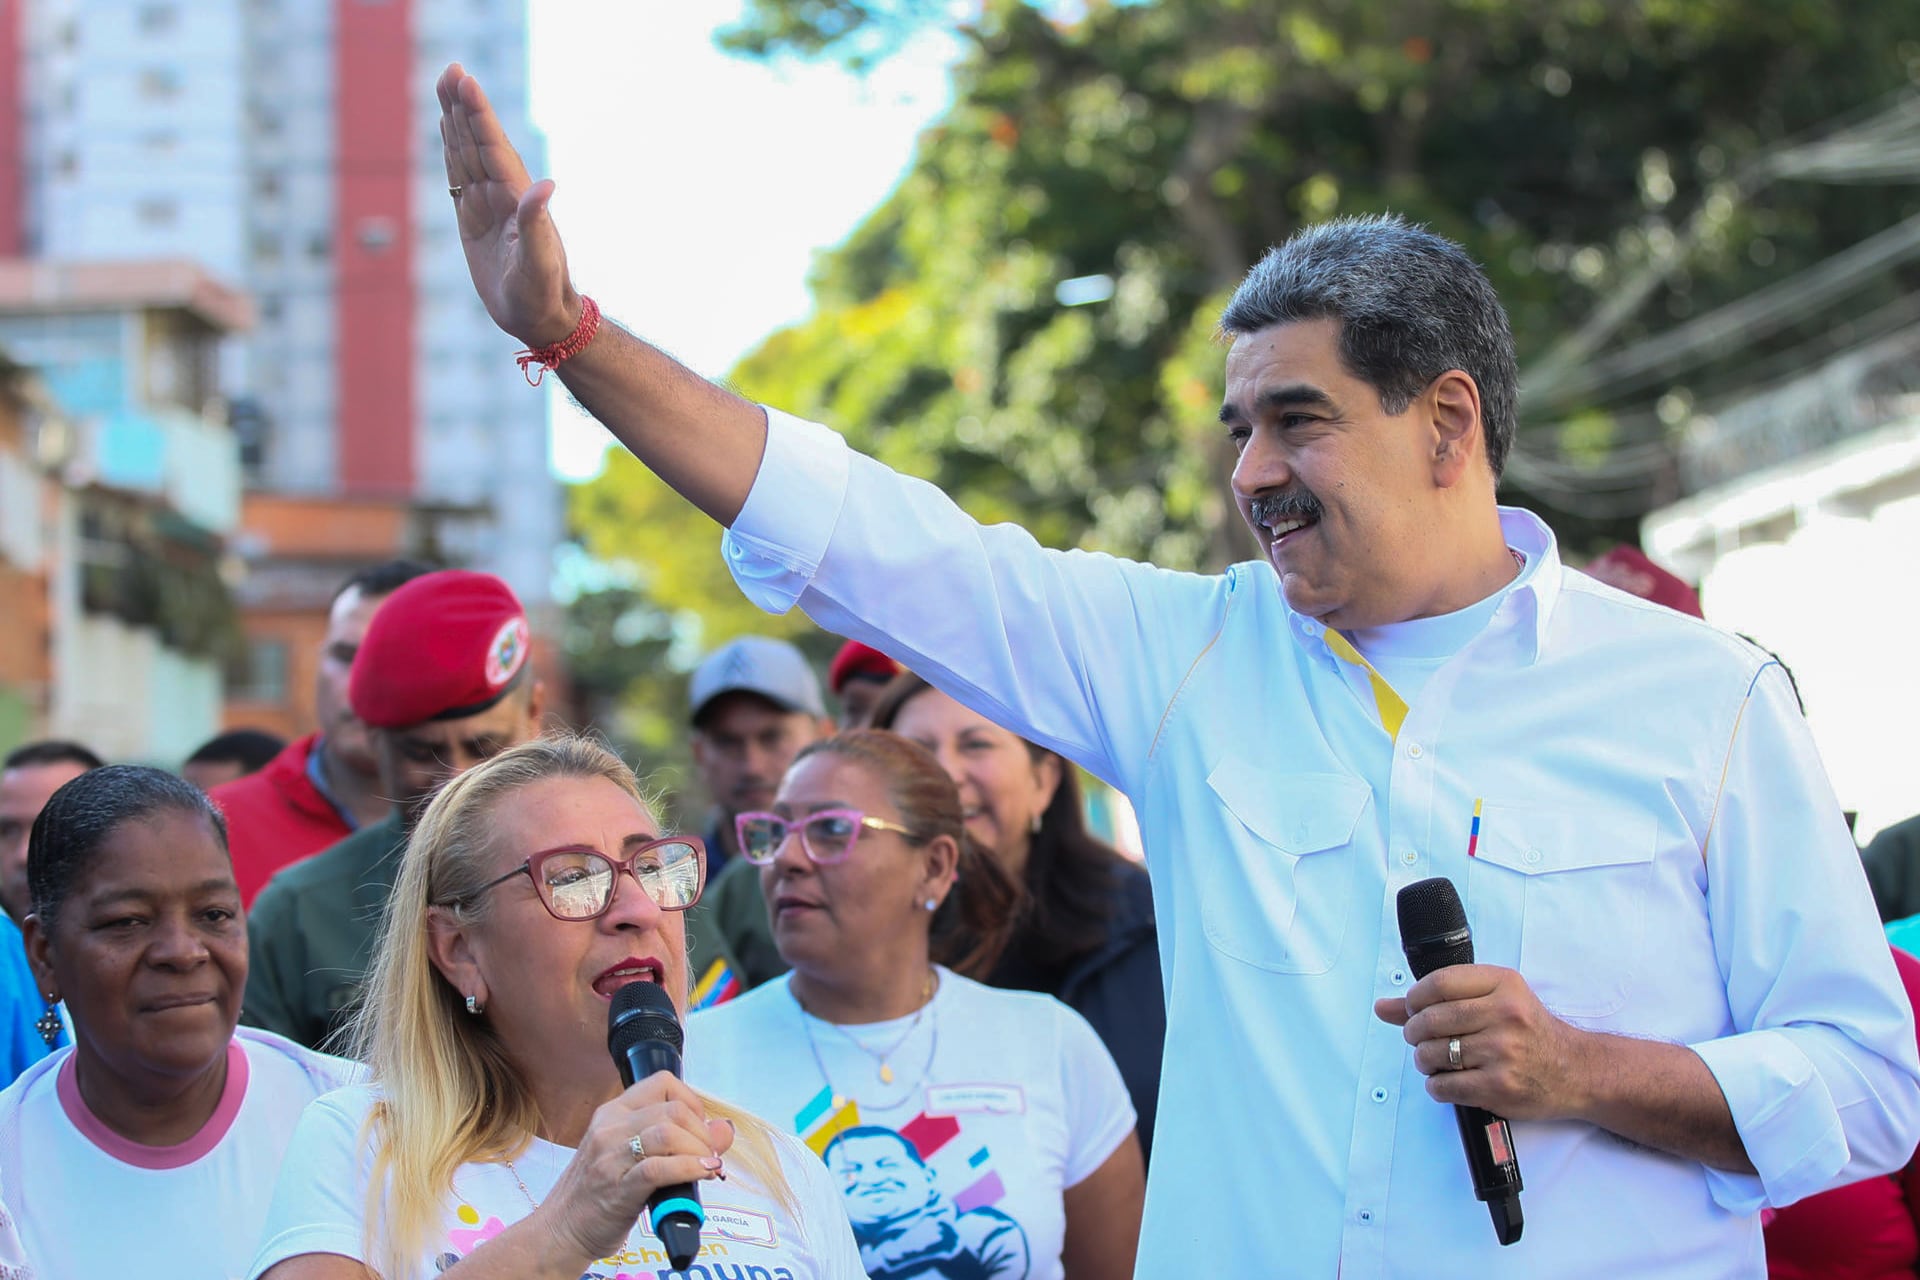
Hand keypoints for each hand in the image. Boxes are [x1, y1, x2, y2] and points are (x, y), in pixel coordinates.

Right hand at [436, 62, 580, 346]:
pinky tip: (448, 131)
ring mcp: (488, 205)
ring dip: (457, 121)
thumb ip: (537, 225)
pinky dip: (452, 150)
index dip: (479, 114)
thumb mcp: (540, 263)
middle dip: (465, 106)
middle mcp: (502, 196)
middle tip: (451, 70)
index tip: (465, 80)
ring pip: (467, 153)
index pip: (493, 147)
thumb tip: (547, 186)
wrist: (540, 318)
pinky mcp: (474, 220)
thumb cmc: (542, 295)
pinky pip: (460, 176)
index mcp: (515, 199)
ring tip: (447, 87)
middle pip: (478, 141)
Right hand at [534, 1071, 733, 1265]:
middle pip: (673, 1110)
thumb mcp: (633, 1155)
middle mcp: (609, 1128)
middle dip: (702, 1132)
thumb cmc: (600, 1192)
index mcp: (613, 1112)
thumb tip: (725, 1128)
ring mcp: (610, 1158)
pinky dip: (690, 1169)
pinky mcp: (617, 1189)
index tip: (699, 1127)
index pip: (662, 1082)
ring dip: (699, 1150)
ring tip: (707, 1166)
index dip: (692, 1101)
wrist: (561, 1230)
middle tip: (709, 1154)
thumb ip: (676, 1137)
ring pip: (668, 1133)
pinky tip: (702, 1174)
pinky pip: (660, 1169)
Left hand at [1373, 964, 1591, 1121]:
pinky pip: (1444, 1086)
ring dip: (1424, 1060)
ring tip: (1436, 1060)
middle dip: (1414, 1032)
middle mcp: (1505, 1014)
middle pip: (1430, 1019)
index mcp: (1503, 984)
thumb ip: (1438, 1000)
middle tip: (1420, 1038)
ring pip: (1432, 1054)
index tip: (1414, 1008)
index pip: (1438, 982)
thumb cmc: (1530, 1032)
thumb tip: (1383, 1007)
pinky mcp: (1500, 1086)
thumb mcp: (1495, 1000)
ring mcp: (1503, 1051)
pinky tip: (1448, 1081)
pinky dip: (1436, 1086)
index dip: (1415, 998)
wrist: (1576, 1071)